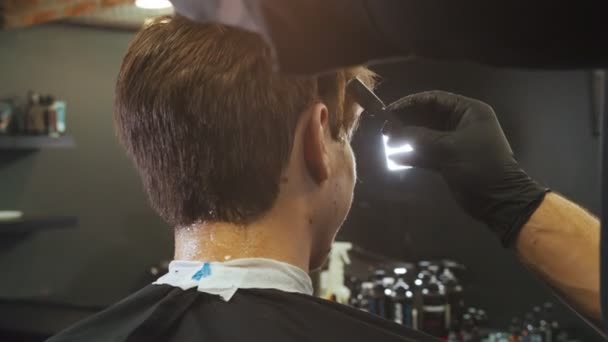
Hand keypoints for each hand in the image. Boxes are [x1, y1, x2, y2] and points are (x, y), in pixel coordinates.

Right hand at [382, 91, 548, 245]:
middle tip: (385, 129)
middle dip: (406, 122)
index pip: (435, 99)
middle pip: (427, 116)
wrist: (498, 200)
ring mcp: (454, 143)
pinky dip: (411, 155)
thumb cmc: (479, 166)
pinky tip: (394, 157)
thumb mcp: (449, 148)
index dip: (411, 103)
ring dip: (406, 139)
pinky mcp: (448, 161)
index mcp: (469, 112)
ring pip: (424, 135)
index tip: (389, 111)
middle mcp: (461, 124)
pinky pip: (426, 153)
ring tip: (387, 143)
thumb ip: (420, 137)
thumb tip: (394, 132)